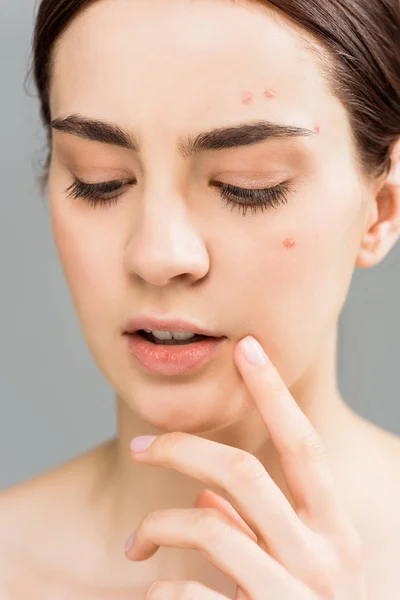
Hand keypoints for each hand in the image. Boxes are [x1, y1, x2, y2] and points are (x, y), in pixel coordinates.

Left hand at [125, 336, 365, 598]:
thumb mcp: (294, 569)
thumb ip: (256, 529)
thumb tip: (206, 495)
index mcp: (335, 530)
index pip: (303, 445)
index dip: (275, 392)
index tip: (247, 347)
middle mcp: (322, 557)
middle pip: (242, 473)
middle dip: (184, 448)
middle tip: (142, 446)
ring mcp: (292, 597)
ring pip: (208, 523)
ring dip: (158, 523)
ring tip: (136, 543)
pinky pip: (186, 593)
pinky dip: (159, 589)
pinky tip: (156, 596)